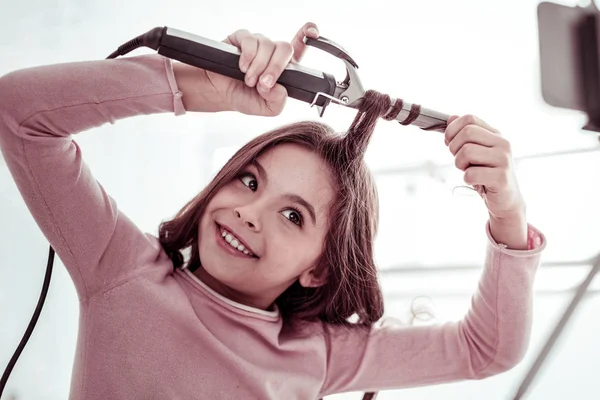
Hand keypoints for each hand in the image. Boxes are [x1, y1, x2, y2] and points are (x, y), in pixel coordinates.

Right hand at [203, 22, 319, 115]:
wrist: (220, 94)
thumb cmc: (245, 98)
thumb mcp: (267, 108)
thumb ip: (278, 102)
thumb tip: (279, 88)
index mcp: (284, 67)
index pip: (299, 47)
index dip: (308, 35)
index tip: (313, 32)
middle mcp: (272, 53)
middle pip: (285, 48)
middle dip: (276, 67)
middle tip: (264, 83)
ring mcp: (258, 44)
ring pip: (267, 45)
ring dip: (258, 66)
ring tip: (249, 80)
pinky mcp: (241, 38)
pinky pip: (250, 41)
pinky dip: (247, 57)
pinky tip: (242, 68)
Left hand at [444, 114, 525, 220]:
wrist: (506, 200)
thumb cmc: (487, 175)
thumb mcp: (476, 152)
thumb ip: (465, 135)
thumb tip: (451, 118)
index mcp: (496, 134)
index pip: (469, 118)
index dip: (452, 129)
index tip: (449, 142)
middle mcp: (503, 143)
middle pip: (466, 133)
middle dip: (454, 148)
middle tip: (460, 161)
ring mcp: (504, 160)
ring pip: (466, 151)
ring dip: (460, 164)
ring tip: (469, 171)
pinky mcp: (501, 178)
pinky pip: (470, 173)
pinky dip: (467, 179)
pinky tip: (475, 182)